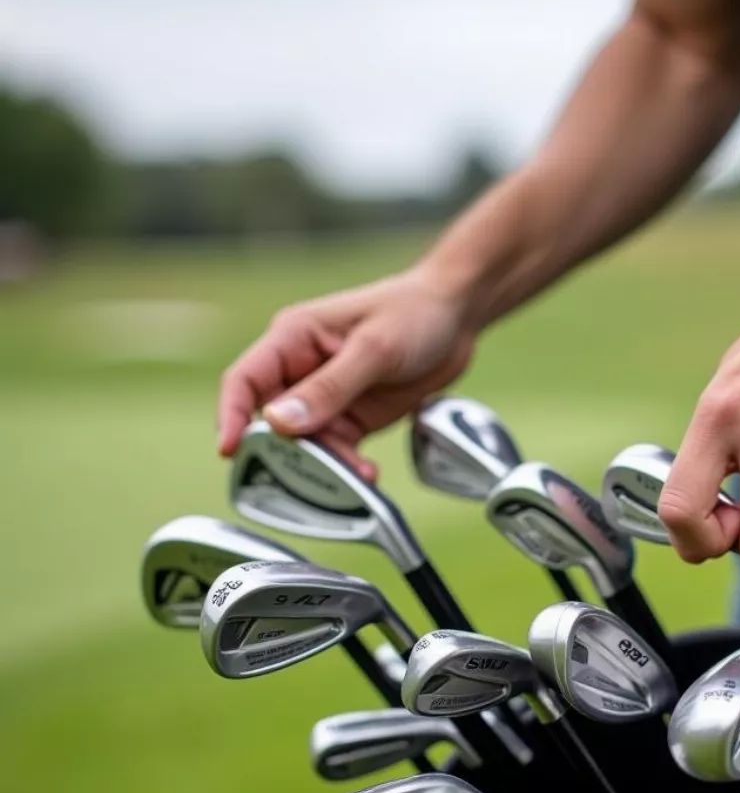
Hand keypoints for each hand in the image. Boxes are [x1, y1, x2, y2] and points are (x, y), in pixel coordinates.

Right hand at [216, 267, 475, 480]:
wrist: (456, 318)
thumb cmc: (413, 314)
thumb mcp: (373, 350)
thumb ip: (330, 387)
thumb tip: (278, 422)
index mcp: (293, 339)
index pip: (244, 381)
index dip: (231, 416)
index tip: (230, 451)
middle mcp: (301, 369)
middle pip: (272, 422)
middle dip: (287, 453)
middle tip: (308, 478)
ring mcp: (327, 396)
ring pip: (307, 443)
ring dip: (326, 466)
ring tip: (356, 477)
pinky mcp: (352, 416)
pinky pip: (338, 450)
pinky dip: (348, 467)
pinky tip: (368, 475)